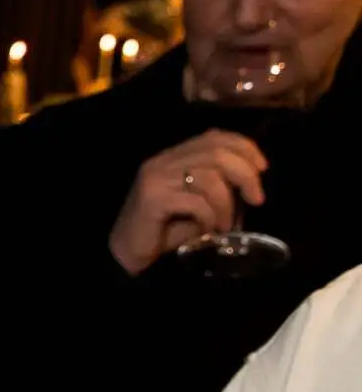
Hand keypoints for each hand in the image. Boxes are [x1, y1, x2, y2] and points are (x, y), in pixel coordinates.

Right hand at [111, 130, 265, 273]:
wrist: (127, 255)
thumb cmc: (165, 231)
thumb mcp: (197, 203)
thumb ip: (218, 186)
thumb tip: (252, 184)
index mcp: (173, 156)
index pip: (215, 136)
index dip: (245, 147)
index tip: (263, 169)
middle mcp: (162, 161)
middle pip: (217, 152)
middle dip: (246, 175)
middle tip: (256, 200)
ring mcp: (155, 178)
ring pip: (210, 177)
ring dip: (227, 204)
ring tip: (226, 224)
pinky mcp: (152, 199)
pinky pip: (196, 202)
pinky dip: (210, 217)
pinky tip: (208, 231)